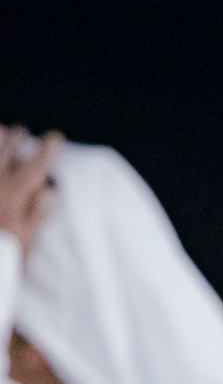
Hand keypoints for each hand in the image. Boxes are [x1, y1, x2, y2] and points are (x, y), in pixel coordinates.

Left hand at [0, 127, 61, 255]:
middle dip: (20, 138)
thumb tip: (50, 189)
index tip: (56, 138)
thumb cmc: (1, 252)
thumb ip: (38, 211)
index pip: (36, 163)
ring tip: (6, 131)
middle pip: (11, 147)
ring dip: (1, 137)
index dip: (48, 148)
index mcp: (14, 192)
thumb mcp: (25, 238)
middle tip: (25, 135)